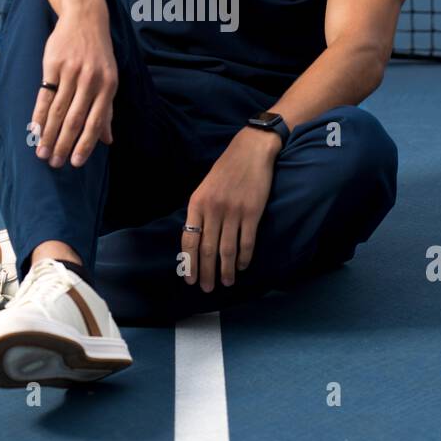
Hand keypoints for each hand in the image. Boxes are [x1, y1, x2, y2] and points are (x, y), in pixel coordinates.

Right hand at [31, 8, 117, 167]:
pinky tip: (34, 130)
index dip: (85, 144)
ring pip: (57, 110)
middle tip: (54, 163)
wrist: (85, 19)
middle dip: (63, 144)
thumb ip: (107, 110)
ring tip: (42, 152)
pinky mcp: (53, 64)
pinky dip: (38, 115)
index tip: (75, 163)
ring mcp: (71, 72)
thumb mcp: (110, 79)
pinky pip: (44, 95)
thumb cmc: (99, 54)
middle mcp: (90, 81)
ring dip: (48, 135)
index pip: (95, 122)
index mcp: (108, 87)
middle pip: (74, 119)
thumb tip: (108, 140)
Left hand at [180, 128, 280, 291]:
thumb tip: (196, 239)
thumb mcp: (206, 187)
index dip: (189, 262)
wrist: (251, 151)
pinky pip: (246, 242)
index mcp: (197, 203)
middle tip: (207, 288)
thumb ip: (201, 211)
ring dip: (226, 270)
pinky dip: (244, 258)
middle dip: (206, 272)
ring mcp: (233, 212)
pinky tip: (242, 266)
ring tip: (226, 283)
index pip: (189, 239)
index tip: (190, 279)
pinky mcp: (252, 213)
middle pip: (207, 249)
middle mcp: (213, 209)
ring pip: (227, 250)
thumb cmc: (227, 169)